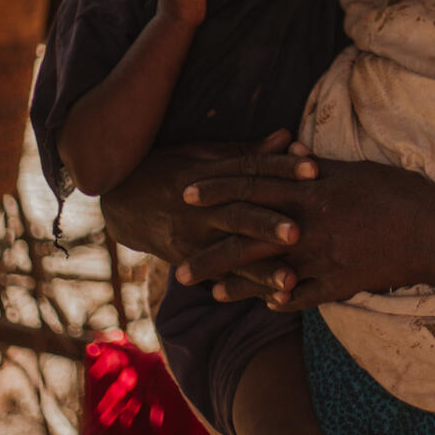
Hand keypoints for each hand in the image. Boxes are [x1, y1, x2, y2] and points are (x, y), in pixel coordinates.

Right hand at [101, 131, 315, 267]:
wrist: (120, 199)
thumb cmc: (170, 166)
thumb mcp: (203, 152)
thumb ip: (248, 151)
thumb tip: (289, 136)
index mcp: (208, 173)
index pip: (250, 170)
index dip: (282, 167)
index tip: (314, 169)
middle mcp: (200, 208)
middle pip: (239, 215)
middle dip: (269, 224)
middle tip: (299, 232)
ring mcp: (193, 238)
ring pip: (231, 254)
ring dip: (261, 269)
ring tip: (291, 281)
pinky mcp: (188, 261)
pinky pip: (221, 276)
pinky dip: (246, 288)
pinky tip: (273, 299)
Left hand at [181, 158, 433, 309]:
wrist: (430, 230)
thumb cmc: (396, 191)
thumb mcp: (355, 168)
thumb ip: (318, 162)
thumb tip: (288, 147)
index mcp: (310, 193)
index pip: (253, 187)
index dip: (219, 189)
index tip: (188, 193)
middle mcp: (307, 228)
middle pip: (247, 237)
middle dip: (210, 250)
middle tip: (179, 263)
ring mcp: (320, 260)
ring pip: (265, 274)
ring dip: (235, 284)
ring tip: (208, 291)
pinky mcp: (337, 284)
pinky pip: (301, 297)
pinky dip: (280, 299)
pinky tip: (264, 304)